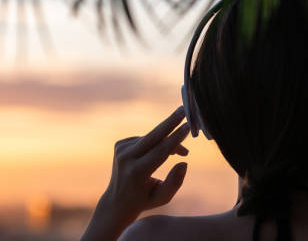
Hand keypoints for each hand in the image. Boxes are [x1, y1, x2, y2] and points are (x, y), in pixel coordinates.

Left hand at [82, 107, 189, 240]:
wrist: (117, 201)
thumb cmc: (145, 200)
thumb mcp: (163, 197)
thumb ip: (175, 182)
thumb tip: (184, 162)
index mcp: (136, 172)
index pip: (160, 151)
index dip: (175, 139)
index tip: (187, 126)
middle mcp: (126, 158)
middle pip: (154, 136)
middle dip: (171, 121)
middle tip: (184, 109)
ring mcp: (121, 149)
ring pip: (153, 138)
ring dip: (170, 141)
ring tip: (183, 152)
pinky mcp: (120, 144)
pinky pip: (146, 139)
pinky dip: (158, 143)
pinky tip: (158, 154)